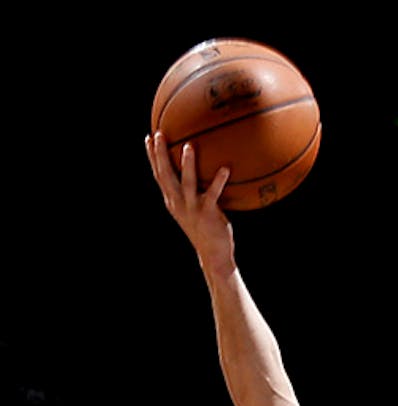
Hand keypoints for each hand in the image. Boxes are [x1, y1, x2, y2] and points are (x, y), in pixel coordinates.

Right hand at [144, 131, 235, 273]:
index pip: (158, 174)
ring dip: (187, 164)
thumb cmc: (205, 228)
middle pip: (165, 175)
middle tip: (159, 134)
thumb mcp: (192, 209)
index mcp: (172, 200)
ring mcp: (192, 208)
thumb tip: (197, 173)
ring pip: (186, 183)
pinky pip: (213, 195)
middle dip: (159, 154)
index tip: (148, 137)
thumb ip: (191, 192)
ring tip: (188, 146)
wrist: (212, 254)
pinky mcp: (208, 214)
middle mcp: (178, 203)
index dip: (152, 157)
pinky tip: (225, 168)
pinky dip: (218, 181)